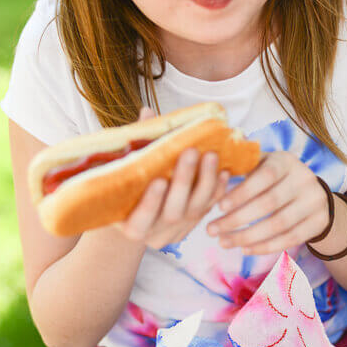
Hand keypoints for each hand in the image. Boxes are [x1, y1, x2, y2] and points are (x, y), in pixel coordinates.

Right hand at [115, 106, 230, 249]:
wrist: (137, 207)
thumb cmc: (127, 183)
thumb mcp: (123, 169)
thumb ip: (136, 144)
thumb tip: (148, 113)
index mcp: (130, 226)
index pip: (140, 220)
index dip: (150, 203)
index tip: (159, 180)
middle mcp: (155, 233)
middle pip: (173, 212)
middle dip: (184, 181)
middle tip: (190, 152)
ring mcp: (177, 230)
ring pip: (196, 209)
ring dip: (206, 180)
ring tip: (211, 154)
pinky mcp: (195, 222)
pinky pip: (210, 207)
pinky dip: (218, 189)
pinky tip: (223, 170)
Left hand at [206, 151, 330, 255]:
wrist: (313, 193)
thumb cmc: (274, 177)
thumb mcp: (262, 164)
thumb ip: (242, 166)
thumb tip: (211, 167)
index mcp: (286, 160)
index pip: (264, 176)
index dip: (242, 192)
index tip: (218, 206)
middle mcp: (304, 178)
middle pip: (269, 203)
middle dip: (237, 219)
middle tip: (212, 230)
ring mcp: (315, 201)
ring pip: (278, 224)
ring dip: (247, 237)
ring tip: (224, 242)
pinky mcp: (319, 222)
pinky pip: (290, 239)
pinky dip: (265, 247)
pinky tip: (245, 249)